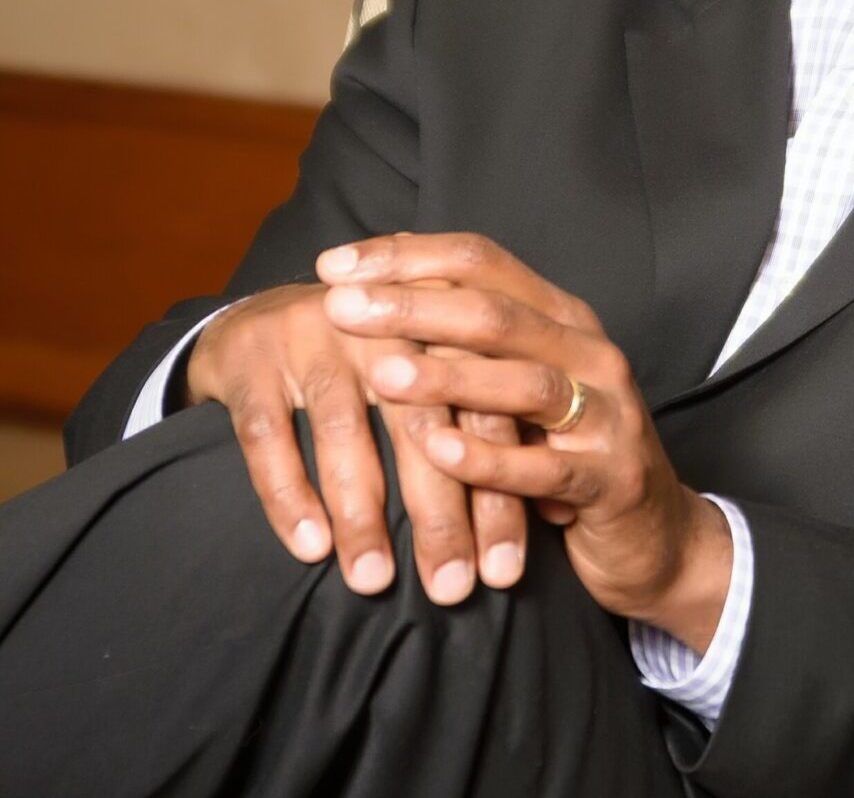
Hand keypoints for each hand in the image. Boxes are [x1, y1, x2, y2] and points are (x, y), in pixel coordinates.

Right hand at [185, 281, 528, 603]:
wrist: (256, 313)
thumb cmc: (370, 362)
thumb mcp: (431, 371)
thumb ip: (482, 421)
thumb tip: (551, 505)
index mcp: (442, 324)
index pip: (484, 413)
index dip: (500, 493)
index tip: (507, 571)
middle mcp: (386, 323)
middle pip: (423, 422)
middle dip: (442, 512)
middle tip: (453, 589)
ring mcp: (316, 334)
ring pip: (345, 430)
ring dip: (363, 513)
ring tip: (375, 582)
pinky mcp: (252, 358)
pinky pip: (268, 434)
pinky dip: (289, 493)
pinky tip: (310, 549)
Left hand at [317, 232, 733, 652]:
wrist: (654, 532)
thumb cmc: (567, 450)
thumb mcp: (524, 386)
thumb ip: (472, 344)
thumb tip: (381, 289)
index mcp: (564, 318)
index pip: (483, 263)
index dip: (408, 257)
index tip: (334, 266)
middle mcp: (590, 352)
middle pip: (497, 313)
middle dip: (413, 307)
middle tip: (338, 307)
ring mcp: (607, 413)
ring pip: (525, 382)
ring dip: (449, 378)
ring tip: (381, 376)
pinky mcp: (610, 477)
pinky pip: (545, 466)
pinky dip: (490, 460)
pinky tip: (440, 452)